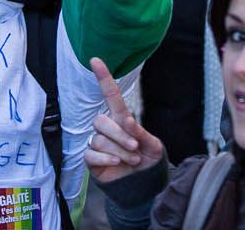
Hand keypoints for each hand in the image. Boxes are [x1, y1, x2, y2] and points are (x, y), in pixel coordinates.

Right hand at [85, 57, 163, 184]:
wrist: (143, 183)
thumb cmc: (148, 159)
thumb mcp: (153, 145)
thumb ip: (141, 132)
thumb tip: (127, 121)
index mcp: (122, 118)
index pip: (110, 95)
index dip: (103, 77)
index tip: (95, 60)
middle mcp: (107, 128)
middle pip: (101, 120)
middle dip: (119, 135)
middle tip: (135, 148)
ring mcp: (98, 143)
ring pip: (99, 140)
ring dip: (119, 151)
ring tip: (133, 160)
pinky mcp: (91, 159)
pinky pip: (91, 153)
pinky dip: (106, 158)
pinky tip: (116, 162)